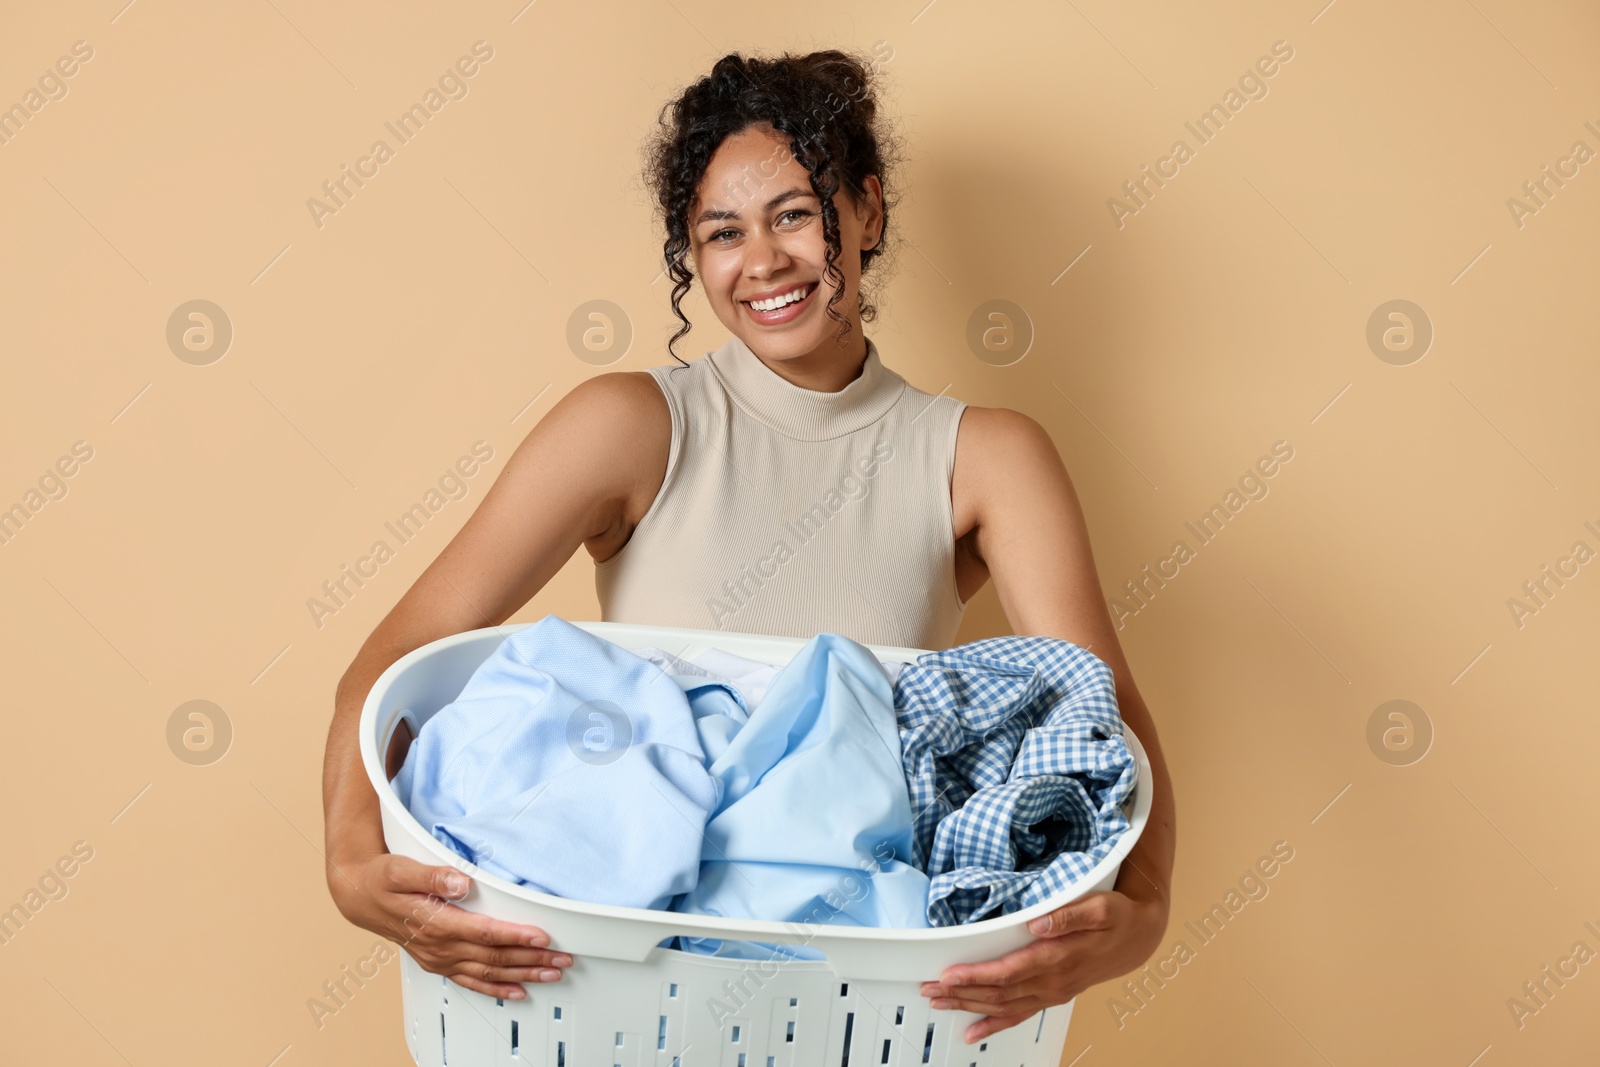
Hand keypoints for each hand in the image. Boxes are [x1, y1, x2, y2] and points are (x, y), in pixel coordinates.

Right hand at [328, 851, 573, 999]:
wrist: (359, 896)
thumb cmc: (382, 879)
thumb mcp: (401, 869)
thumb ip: (433, 876)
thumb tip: (461, 883)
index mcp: (434, 922)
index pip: (484, 933)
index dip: (515, 936)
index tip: (541, 936)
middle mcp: (439, 946)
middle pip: (493, 957)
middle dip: (530, 959)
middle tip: (561, 958)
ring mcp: (439, 957)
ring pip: (488, 972)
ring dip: (522, 974)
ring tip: (551, 973)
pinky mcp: (439, 961)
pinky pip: (472, 981)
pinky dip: (496, 988)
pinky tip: (518, 991)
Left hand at [919, 888, 1167, 1043]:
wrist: (1139, 937)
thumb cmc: (1117, 917)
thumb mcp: (1099, 906)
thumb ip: (1068, 914)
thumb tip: (1037, 921)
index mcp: (1057, 957)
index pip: (1007, 971)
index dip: (976, 975)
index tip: (948, 974)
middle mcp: (1051, 981)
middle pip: (997, 992)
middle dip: (960, 992)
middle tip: (928, 989)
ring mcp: (1051, 992)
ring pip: (1003, 1006)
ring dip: (968, 1006)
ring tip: (938, 1003)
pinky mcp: (1051, 996)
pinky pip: (1018, 1015)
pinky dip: (993, 1024)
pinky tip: (973, 1031)